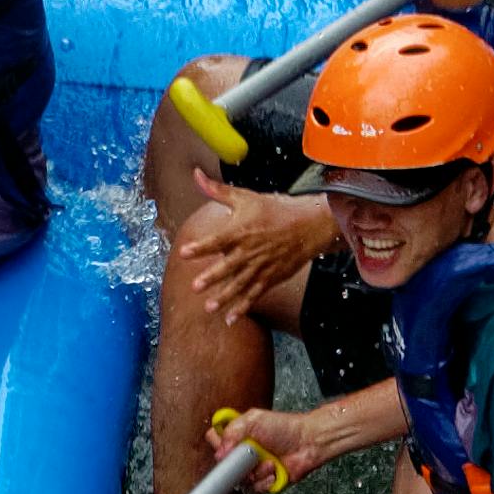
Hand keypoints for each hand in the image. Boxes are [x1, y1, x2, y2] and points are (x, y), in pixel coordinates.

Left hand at [177, 191, 325, 319]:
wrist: (309, 225)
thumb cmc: (274, 209)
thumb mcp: (245, 196)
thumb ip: (217, 190)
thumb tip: (196, 175)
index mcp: (241, 230)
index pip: (217, 240)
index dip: (200, 247)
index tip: (185, 252)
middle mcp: (250, 250)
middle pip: (228, 265)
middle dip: (212, 277)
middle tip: (196, 286)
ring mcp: (261, 266)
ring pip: (240, 284)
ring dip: (224, 297)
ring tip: (209, 307)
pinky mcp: (271, 277)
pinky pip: (254, 294)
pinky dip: (243, 307)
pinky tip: (230, 318)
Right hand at [211, 403, 332, 487]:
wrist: (307, 443)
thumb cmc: (285, 427)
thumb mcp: (254, 419)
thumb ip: (232, 430)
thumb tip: (220, 451)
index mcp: (237, 436)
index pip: (215, 442)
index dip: (218, 445)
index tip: (227, 446)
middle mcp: (242, 454)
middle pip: (223, 466)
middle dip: (236, 464)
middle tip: (249, 457)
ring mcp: (251, 469)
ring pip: (238, 480)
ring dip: (254, 473)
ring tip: (268, 463)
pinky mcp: (262, 482)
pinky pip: (254, 490)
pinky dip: (264, 482)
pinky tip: (274, 471)